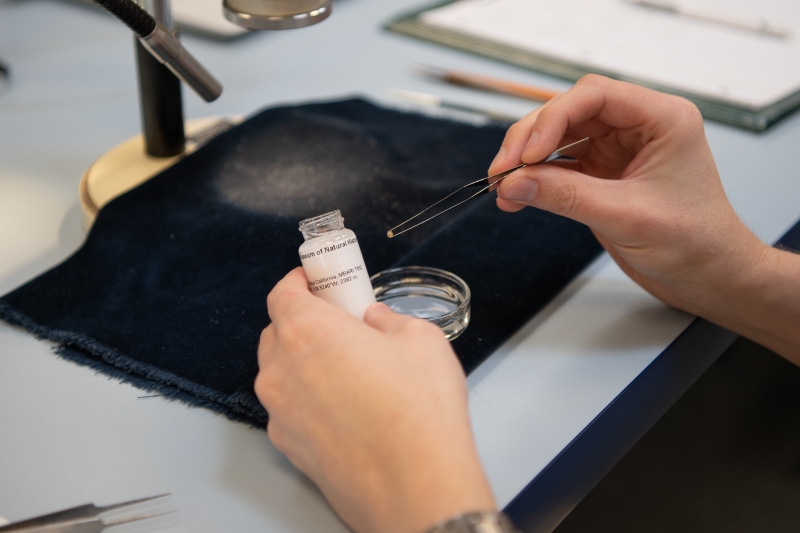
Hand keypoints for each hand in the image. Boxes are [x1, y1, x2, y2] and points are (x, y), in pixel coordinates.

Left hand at [256, 268, 495, 532]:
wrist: (414, 486)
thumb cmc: (417, 410)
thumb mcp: (420, 339)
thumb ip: (388, 320)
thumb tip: (375, 322)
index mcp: (305, 331)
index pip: (282, 293)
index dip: (299, 282)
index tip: (317, 281)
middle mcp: (280, 370)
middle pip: (277, 332)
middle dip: (303, 321)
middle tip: (341, 324)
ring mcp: (279, 413)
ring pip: (280, 374)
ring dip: (303, 363)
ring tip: (348, 371)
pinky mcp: (288, 449)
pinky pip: (290, 410)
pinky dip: (308, 400)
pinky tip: (347, 409)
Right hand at [489, 75, 799, 359]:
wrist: (709, 278)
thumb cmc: (695, 243)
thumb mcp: (627, 216)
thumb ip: (566, 196)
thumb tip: (514, 183)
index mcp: (661, 119)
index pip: (594, 95)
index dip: (553, 119)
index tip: (527, 154)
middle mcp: (637, 127)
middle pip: (569, 112)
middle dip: (531, 139)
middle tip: (504, 171)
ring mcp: (618, 150)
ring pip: (559, 138)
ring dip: (527, 160)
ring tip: (504, 186)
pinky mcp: (602, 175)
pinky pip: (559, 167)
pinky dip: (535, 180)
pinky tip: (516, 196)